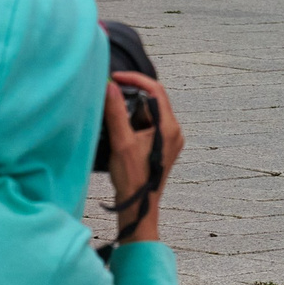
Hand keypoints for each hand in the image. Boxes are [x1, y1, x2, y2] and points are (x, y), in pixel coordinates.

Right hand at [103, 70, 183, 243]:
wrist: (138, 207)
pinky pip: (149, 125)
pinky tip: (119, 130)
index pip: (156, 91)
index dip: (135, 80)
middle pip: (153, 101)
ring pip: (149, 113)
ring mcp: (169, 139)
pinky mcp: (162, 147)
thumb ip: (116, 112)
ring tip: (111, 116)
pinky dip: (133, 122)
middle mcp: (174, 131)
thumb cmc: (132, 178)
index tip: (115, 77)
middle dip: (131, 96)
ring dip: (131, 111)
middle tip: (109, 95)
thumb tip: (110, 87)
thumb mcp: (121, 142)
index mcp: (169, 127)